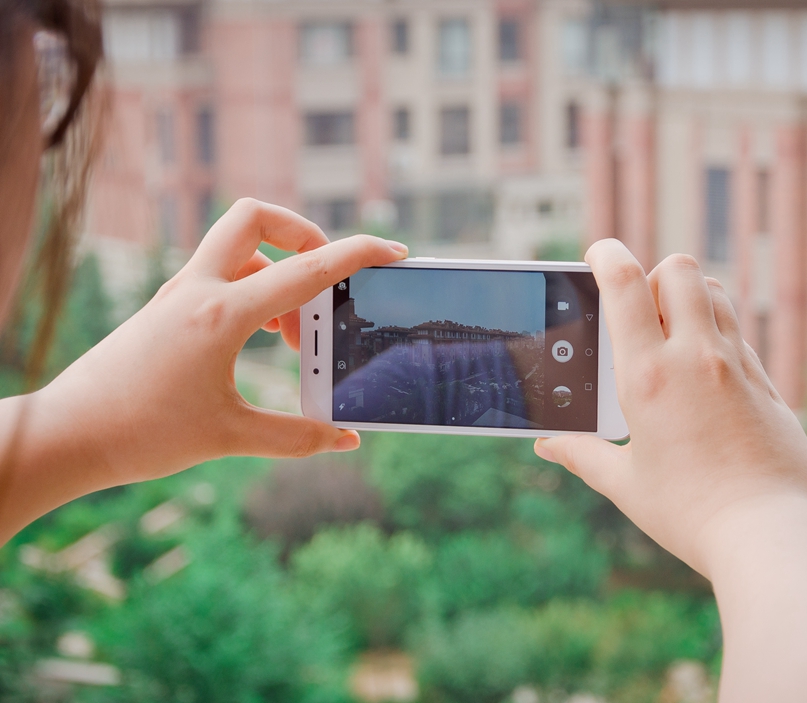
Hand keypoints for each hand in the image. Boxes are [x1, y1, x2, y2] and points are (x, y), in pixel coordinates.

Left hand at [0, 199, 405, 540]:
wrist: (67, 436)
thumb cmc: (142, 434)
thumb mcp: (229, 437)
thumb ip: (297, 438)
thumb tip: (347, 439)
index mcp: (221, 314)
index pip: (305, 269)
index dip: (357, 254)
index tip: (393, 251)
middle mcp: (198, 290)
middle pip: (255, 217)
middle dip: (301, 232)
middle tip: (323, 276)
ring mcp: (178, 294)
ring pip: (239, 248)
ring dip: (279, 275)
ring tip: (295, 336)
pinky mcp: (167, 308)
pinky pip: (222, 276)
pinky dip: (254, 293)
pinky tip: (262, 338)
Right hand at [535, 239, 806, 575]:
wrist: (771, 537)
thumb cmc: (692, 514)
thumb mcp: (626, 485)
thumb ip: (583, 455)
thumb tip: (548, 447)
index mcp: (649, 376)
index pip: (625, 282)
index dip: (606, 254)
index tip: (597, 255)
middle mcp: (696, 358)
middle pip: (679, 269)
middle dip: (653, 274)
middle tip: (637, 309)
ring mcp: (738, 367)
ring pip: (716, 293)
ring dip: (689, 296)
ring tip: (671, 333)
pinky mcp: (768, 385)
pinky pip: (740, 335)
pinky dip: (717, 335)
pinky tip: (705, 375)